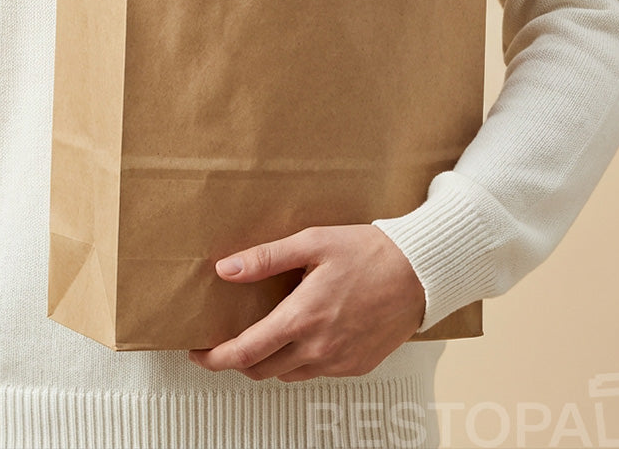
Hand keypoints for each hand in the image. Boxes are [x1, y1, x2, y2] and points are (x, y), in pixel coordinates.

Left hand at [188, 224, 424, 381]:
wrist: (419, 272)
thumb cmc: (368, 252)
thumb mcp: (312, 243)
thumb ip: (265, 259)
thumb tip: (227, 269)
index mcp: (302, 317)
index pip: (245, 352)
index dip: (215, 358)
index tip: (199, 353)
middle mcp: (319, 347)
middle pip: (261, 370)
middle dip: (237, 360)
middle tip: (226, 341)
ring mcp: (339, 361)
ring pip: (287, 375)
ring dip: (268, 361)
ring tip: (264, 335)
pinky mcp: (356, 366)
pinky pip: (315, 373)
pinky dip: (299, 361)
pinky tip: (302, 336)